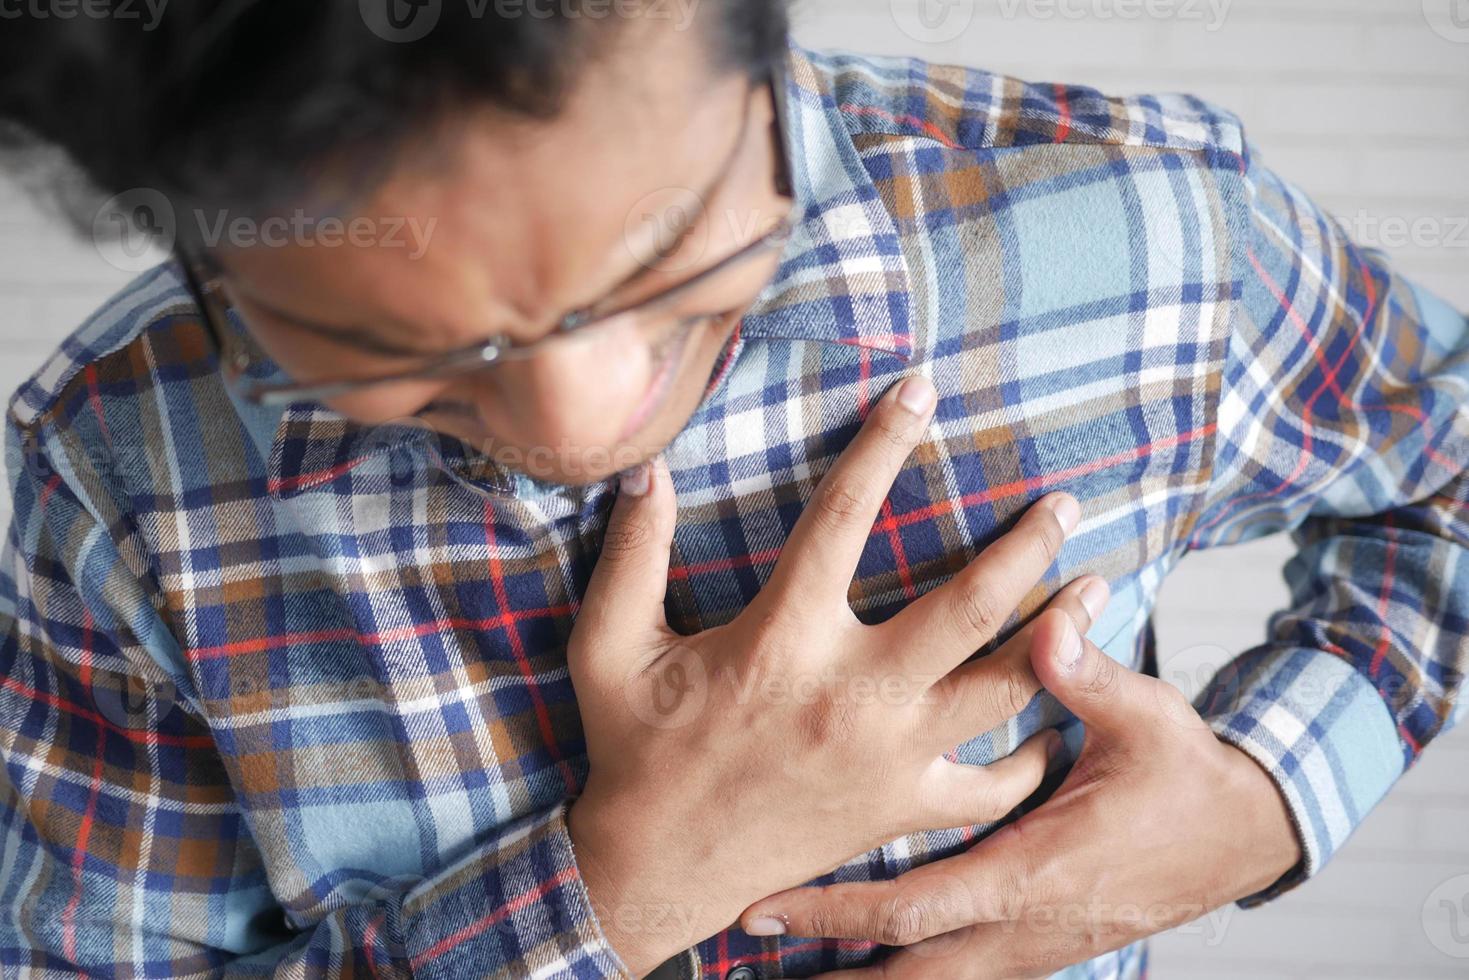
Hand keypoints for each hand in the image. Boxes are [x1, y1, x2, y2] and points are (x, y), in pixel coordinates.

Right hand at [565, 377, 1095, 976]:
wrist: (654, 870)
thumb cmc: (634, 752)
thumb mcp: (609, 647)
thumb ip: (632, 554)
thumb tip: (647, 469)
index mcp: (782, 639)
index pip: (842, 516)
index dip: (883, 443)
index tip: (920, 391)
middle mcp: (852, 692)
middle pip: (967, 604)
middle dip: (1026, 546)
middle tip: (1064, 504)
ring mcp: (887, 755)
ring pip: (1001, 684)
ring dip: (1056, 633)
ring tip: (1096, 588)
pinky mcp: (901, 809)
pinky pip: (990, 787)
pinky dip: (1029, 757)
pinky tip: (1051, 726)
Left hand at [739, 610, 1303, 978]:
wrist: (1247, 833)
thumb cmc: (1188, 772)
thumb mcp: (1145, 717)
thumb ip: (1086, 675)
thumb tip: (1049, 623)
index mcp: (1037, 871)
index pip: (918, 907)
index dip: (838, 914)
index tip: (768, 907)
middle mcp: (1028, 923)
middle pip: (909, 965)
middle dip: (828, 964)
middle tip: (752, 947)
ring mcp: (1036, 943)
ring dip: (864, 979)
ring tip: (789, 974)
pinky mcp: (1042, 942)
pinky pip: (962, 968)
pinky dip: (910, 970)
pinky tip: (867, 963)